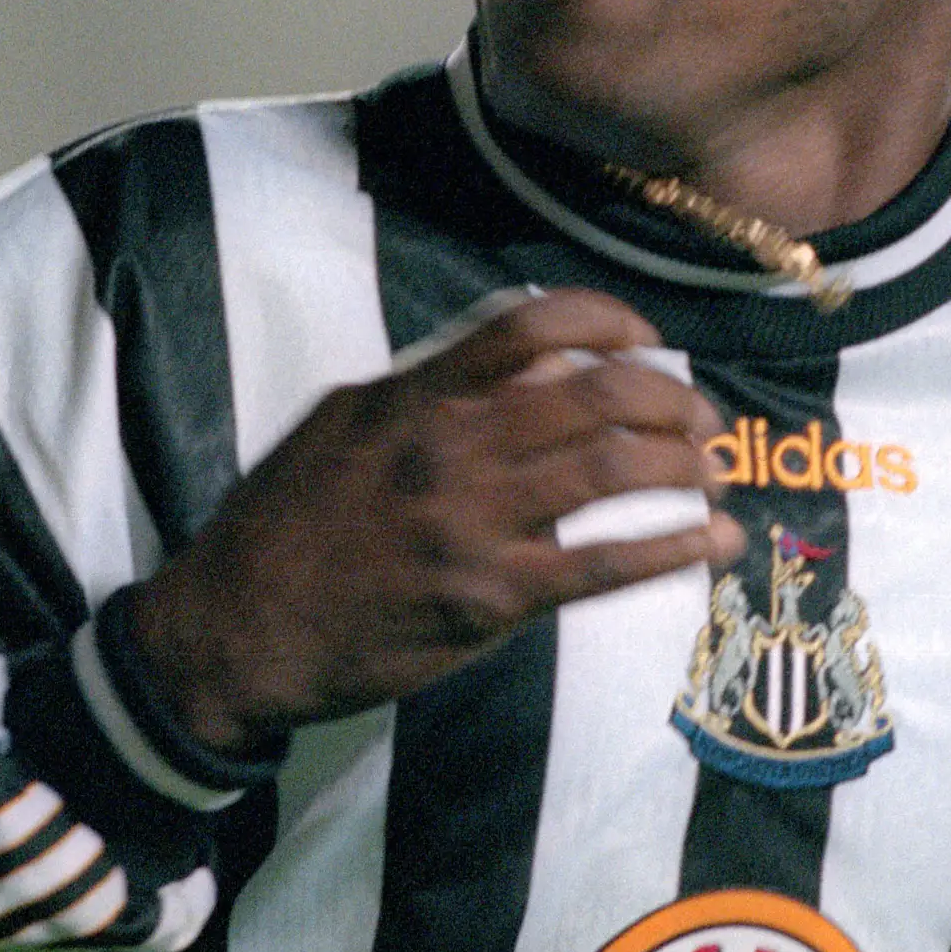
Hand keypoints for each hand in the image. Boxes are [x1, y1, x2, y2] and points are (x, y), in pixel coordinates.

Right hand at [119, 289, 744, 751]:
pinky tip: (715, 543)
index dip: (610, 322)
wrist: (232, 629)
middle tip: (703, 420)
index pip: (534, 326)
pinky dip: (675, 549)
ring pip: (614, 470)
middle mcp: (452, 447)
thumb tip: (516, 366)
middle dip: (673, 399)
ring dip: (687, 467)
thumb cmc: (283, 526)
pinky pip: (604, 566)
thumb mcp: (341, 425)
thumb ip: (425, 389)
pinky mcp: (489, 600)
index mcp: (417, 396)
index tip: (646, 341)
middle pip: (599, 394)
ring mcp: (473, 524)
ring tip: (717, 475)